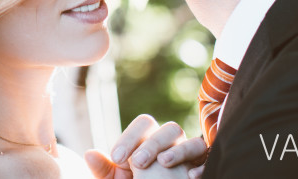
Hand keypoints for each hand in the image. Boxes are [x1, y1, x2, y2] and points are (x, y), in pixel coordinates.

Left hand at [85, 115, 205, 178]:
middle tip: (138, 162)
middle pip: (170, 128)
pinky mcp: (202, 168)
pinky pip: (209, 161)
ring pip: (193, 141)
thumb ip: (104, 169)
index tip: (117, 157)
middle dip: (153, 143)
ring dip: (179, 150)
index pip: (144, 124)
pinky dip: (202, 166)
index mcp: (149, 140)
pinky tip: (191, 176)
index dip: (130, 137)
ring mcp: (190, 157)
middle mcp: (172, 144)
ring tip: (163, 163)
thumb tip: (89, 154)